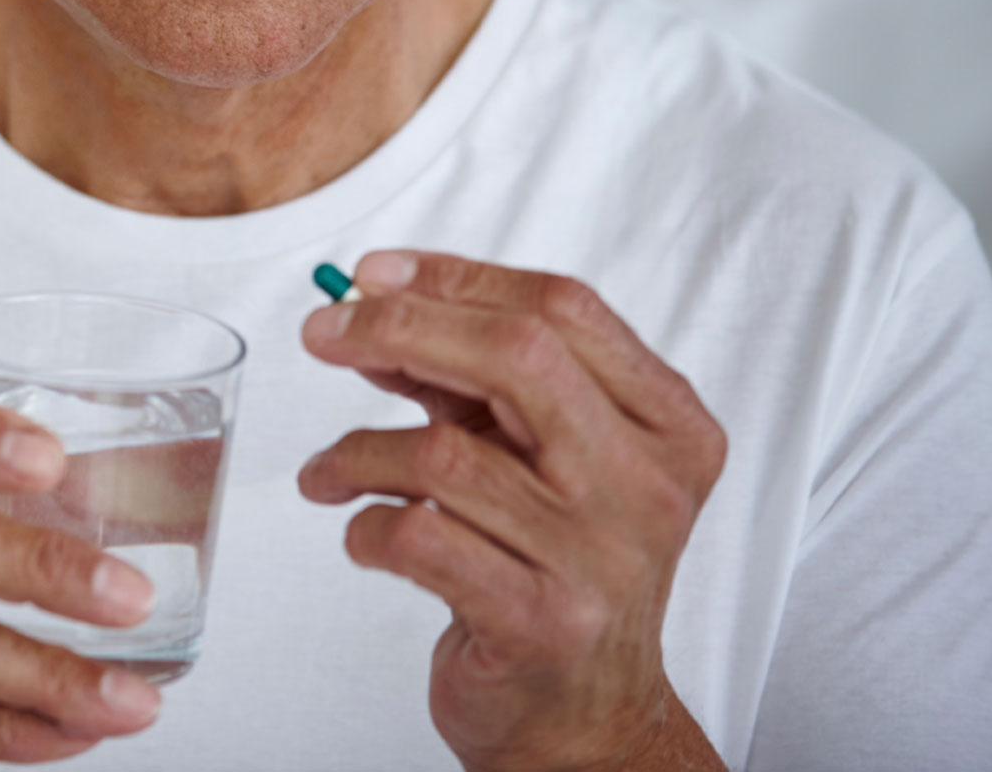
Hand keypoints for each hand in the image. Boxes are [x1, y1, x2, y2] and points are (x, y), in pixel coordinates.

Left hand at [297, 251, 727, 771]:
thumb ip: (468, 382)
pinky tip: (361, 534)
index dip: (457, 277)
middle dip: (399, 328)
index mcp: (669, 427)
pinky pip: (420, 538)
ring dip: (357, 452)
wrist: (583, 718)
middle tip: (322, 332)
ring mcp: (601, 558)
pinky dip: (366, 525)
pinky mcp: (541, 623)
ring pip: (445, 454)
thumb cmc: (551, 567)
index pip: (563, 309)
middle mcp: (648, 487)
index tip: (371, 273)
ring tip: (328, 473)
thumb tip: (370, 308)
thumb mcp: (533, 458)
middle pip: (516, 356)